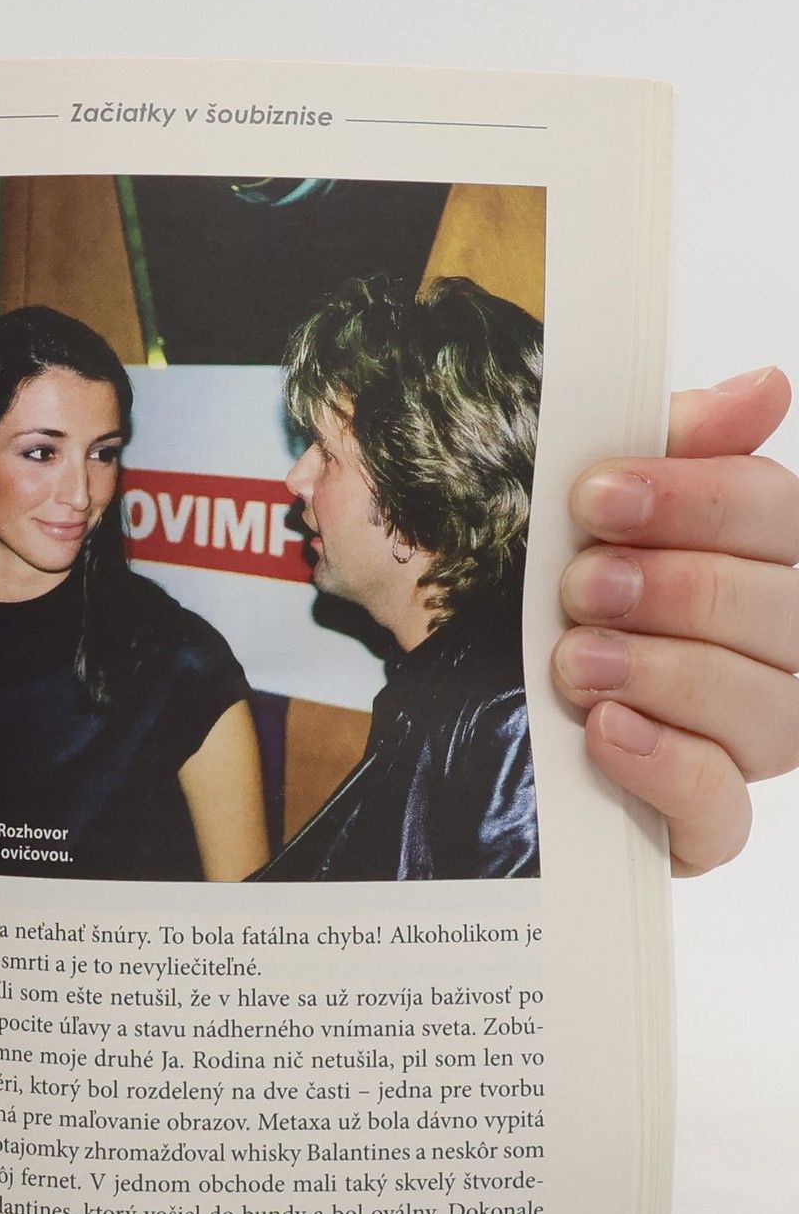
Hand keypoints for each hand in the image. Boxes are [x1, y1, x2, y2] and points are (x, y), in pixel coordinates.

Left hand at [555, 366, 798, 873]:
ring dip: (667, 675)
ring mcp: (747, 743)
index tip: (594, 499)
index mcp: (759, 562)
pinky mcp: (700, 824)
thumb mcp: (574, 514)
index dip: (697, 498)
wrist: (449, 704)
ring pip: (769, 712)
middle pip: (785, 612)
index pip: (778, 514)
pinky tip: (608, 732)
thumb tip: (761, 389)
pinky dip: (669, 767)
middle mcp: (777, 654)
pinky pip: (722, 810)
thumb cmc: (532, 594)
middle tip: (580, 587)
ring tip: (576, 661)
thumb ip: (668, 447)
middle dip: (677, 590)